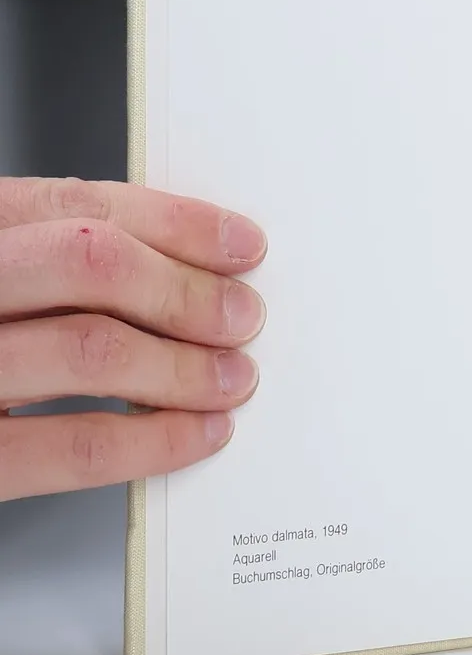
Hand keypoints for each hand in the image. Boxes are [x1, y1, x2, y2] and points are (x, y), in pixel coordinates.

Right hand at [0, 177, 264, 501]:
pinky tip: (192, 434)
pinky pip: (64, 448)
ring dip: (183, 365)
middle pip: (90, 263)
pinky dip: (149, 440)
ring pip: (87, 348)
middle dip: (185, 290)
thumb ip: (47, 260)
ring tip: (231, 378)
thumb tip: (179, 263)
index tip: (241, 245)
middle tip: (242, 317)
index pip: (77, 205)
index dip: (176, 222)